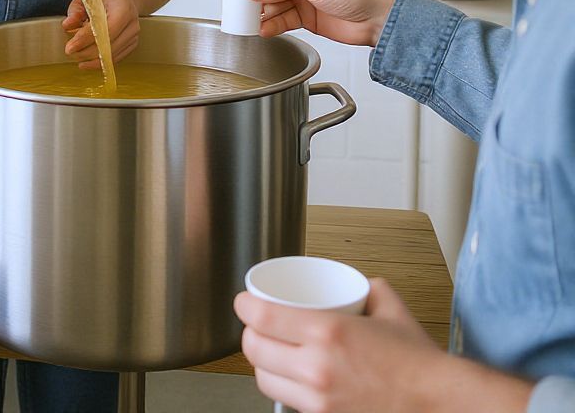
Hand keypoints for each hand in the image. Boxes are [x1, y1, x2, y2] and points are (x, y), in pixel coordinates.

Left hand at [61, 0, 139, 69]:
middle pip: (109, 45)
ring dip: (92, 60)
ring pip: (112, 54)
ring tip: (77, 58)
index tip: (70, 46)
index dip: (86, 39)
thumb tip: (67, 25)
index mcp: (122, 7)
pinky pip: (116, 58)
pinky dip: (101, 62)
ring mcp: (133, 35)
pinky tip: (88, 62)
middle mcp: (131, 23)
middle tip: (70, 52)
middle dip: (87, 52)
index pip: (105, 29)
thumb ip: (76, 10)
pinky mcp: (132, 44)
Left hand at [234, 278, 441, 412]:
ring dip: (263, 364)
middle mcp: (317, 368)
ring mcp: (319, 400)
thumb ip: (368, 288)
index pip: (261, 317)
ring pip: (265, 381)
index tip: (244, 301)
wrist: (441, 406)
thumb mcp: (389, 307)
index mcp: (327, 332)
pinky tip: (292, 380)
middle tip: (256, 327)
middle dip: (249, 335)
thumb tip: (358, 284)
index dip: (244, 306)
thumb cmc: (419, 364)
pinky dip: (286, 390)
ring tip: (270, 354)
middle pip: (254, 351)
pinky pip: (289, 403)